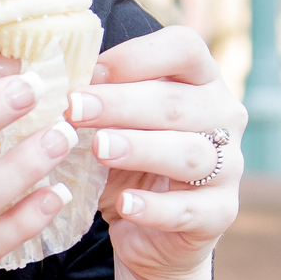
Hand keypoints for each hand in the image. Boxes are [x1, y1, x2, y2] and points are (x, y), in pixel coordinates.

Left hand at [68, 28, 245, 279]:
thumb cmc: (126, 160)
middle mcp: (223, 116)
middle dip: (121, 104)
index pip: (185, 48)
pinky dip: (156, 207)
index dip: (138, 55)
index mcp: (200, 79)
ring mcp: (229, 166)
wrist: (148, 231)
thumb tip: (51, 80)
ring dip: (141, 149)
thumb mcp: (111, 123)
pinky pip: (190, 210)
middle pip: (177, 102)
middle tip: (75, 109)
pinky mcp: (220, 213)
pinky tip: (125, 204)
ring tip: (100, 149)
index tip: (88, 72)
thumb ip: (95, 98)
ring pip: (189, 153)